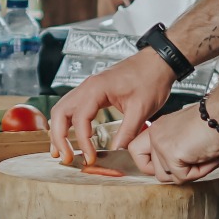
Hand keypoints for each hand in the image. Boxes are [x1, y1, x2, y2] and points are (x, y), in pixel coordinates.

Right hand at [49, 51, 171, 162]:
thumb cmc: (151, 78)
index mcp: (96, 89)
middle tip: (66, 157)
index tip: (90, 157)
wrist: (158, 61)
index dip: (83, 142)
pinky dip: (68, 123)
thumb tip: (115, 151)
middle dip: (59, 137)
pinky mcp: (94, 91)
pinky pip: (73, 107)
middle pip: (59, 113)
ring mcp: (88, 88)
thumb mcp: (141, 109)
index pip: (79, 120)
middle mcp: (87, 87)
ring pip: (62, 109)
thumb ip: (127, 132)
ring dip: (59, 130)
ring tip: (62, 150)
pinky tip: (73, 135)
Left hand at [132, 104, 218, 182]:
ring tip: (208, 157)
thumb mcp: (188, 134)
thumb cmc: (214, 121)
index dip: (148, 165)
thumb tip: (175, 170)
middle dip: (176, 173)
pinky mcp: (171, 154)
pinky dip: (201, 171)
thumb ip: (177, 148)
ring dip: (190, 173)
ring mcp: (161, 144)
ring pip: (167, 177)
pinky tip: (212, 158)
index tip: (169, 167)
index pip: (135, 151)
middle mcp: (155, 135)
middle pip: (153, 170)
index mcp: (158, 129)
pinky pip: (182, 177)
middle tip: (196, 164)